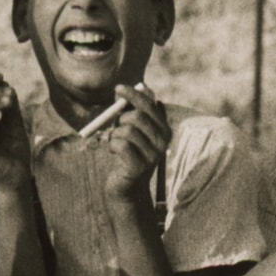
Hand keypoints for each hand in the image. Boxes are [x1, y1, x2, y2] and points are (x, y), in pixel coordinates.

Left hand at [95, 85, 169, 201]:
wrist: (126, 187)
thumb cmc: (127, 153)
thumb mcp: (129, 129)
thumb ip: (130, 110)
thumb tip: (129, 88)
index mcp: (163, 129)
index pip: (150, 105)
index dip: (133, 95)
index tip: (118, 88)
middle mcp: (162, 142)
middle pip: (138, 116)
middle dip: (120, 118)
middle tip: (115, 126)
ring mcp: (153, 156)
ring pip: (127, 130)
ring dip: (114, 134)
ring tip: (115, 142)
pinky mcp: (139, 167)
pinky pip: (120, 144)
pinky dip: (112, 145)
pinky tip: (114, 152)